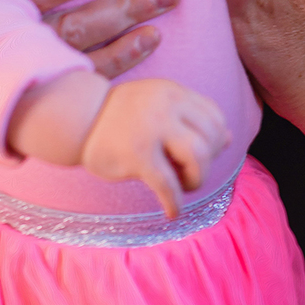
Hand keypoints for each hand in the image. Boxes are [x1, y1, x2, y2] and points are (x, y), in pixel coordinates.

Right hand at [81, 79, 230, 219]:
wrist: (76, 120)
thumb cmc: (119, 118)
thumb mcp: (158, 107)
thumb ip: (190, 117)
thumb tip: (228, 138)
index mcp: (173, 92)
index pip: (215, 118)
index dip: (215, 141)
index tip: (200, 156)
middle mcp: (166, 106)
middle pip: (211, 140)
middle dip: (207, 164)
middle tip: (188, 174)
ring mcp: (151, 129)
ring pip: (198, 158)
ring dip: (196, 180)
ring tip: (182, 186)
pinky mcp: (137, 155)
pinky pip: (167, 184)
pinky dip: (174, 203)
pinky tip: (172, 213)